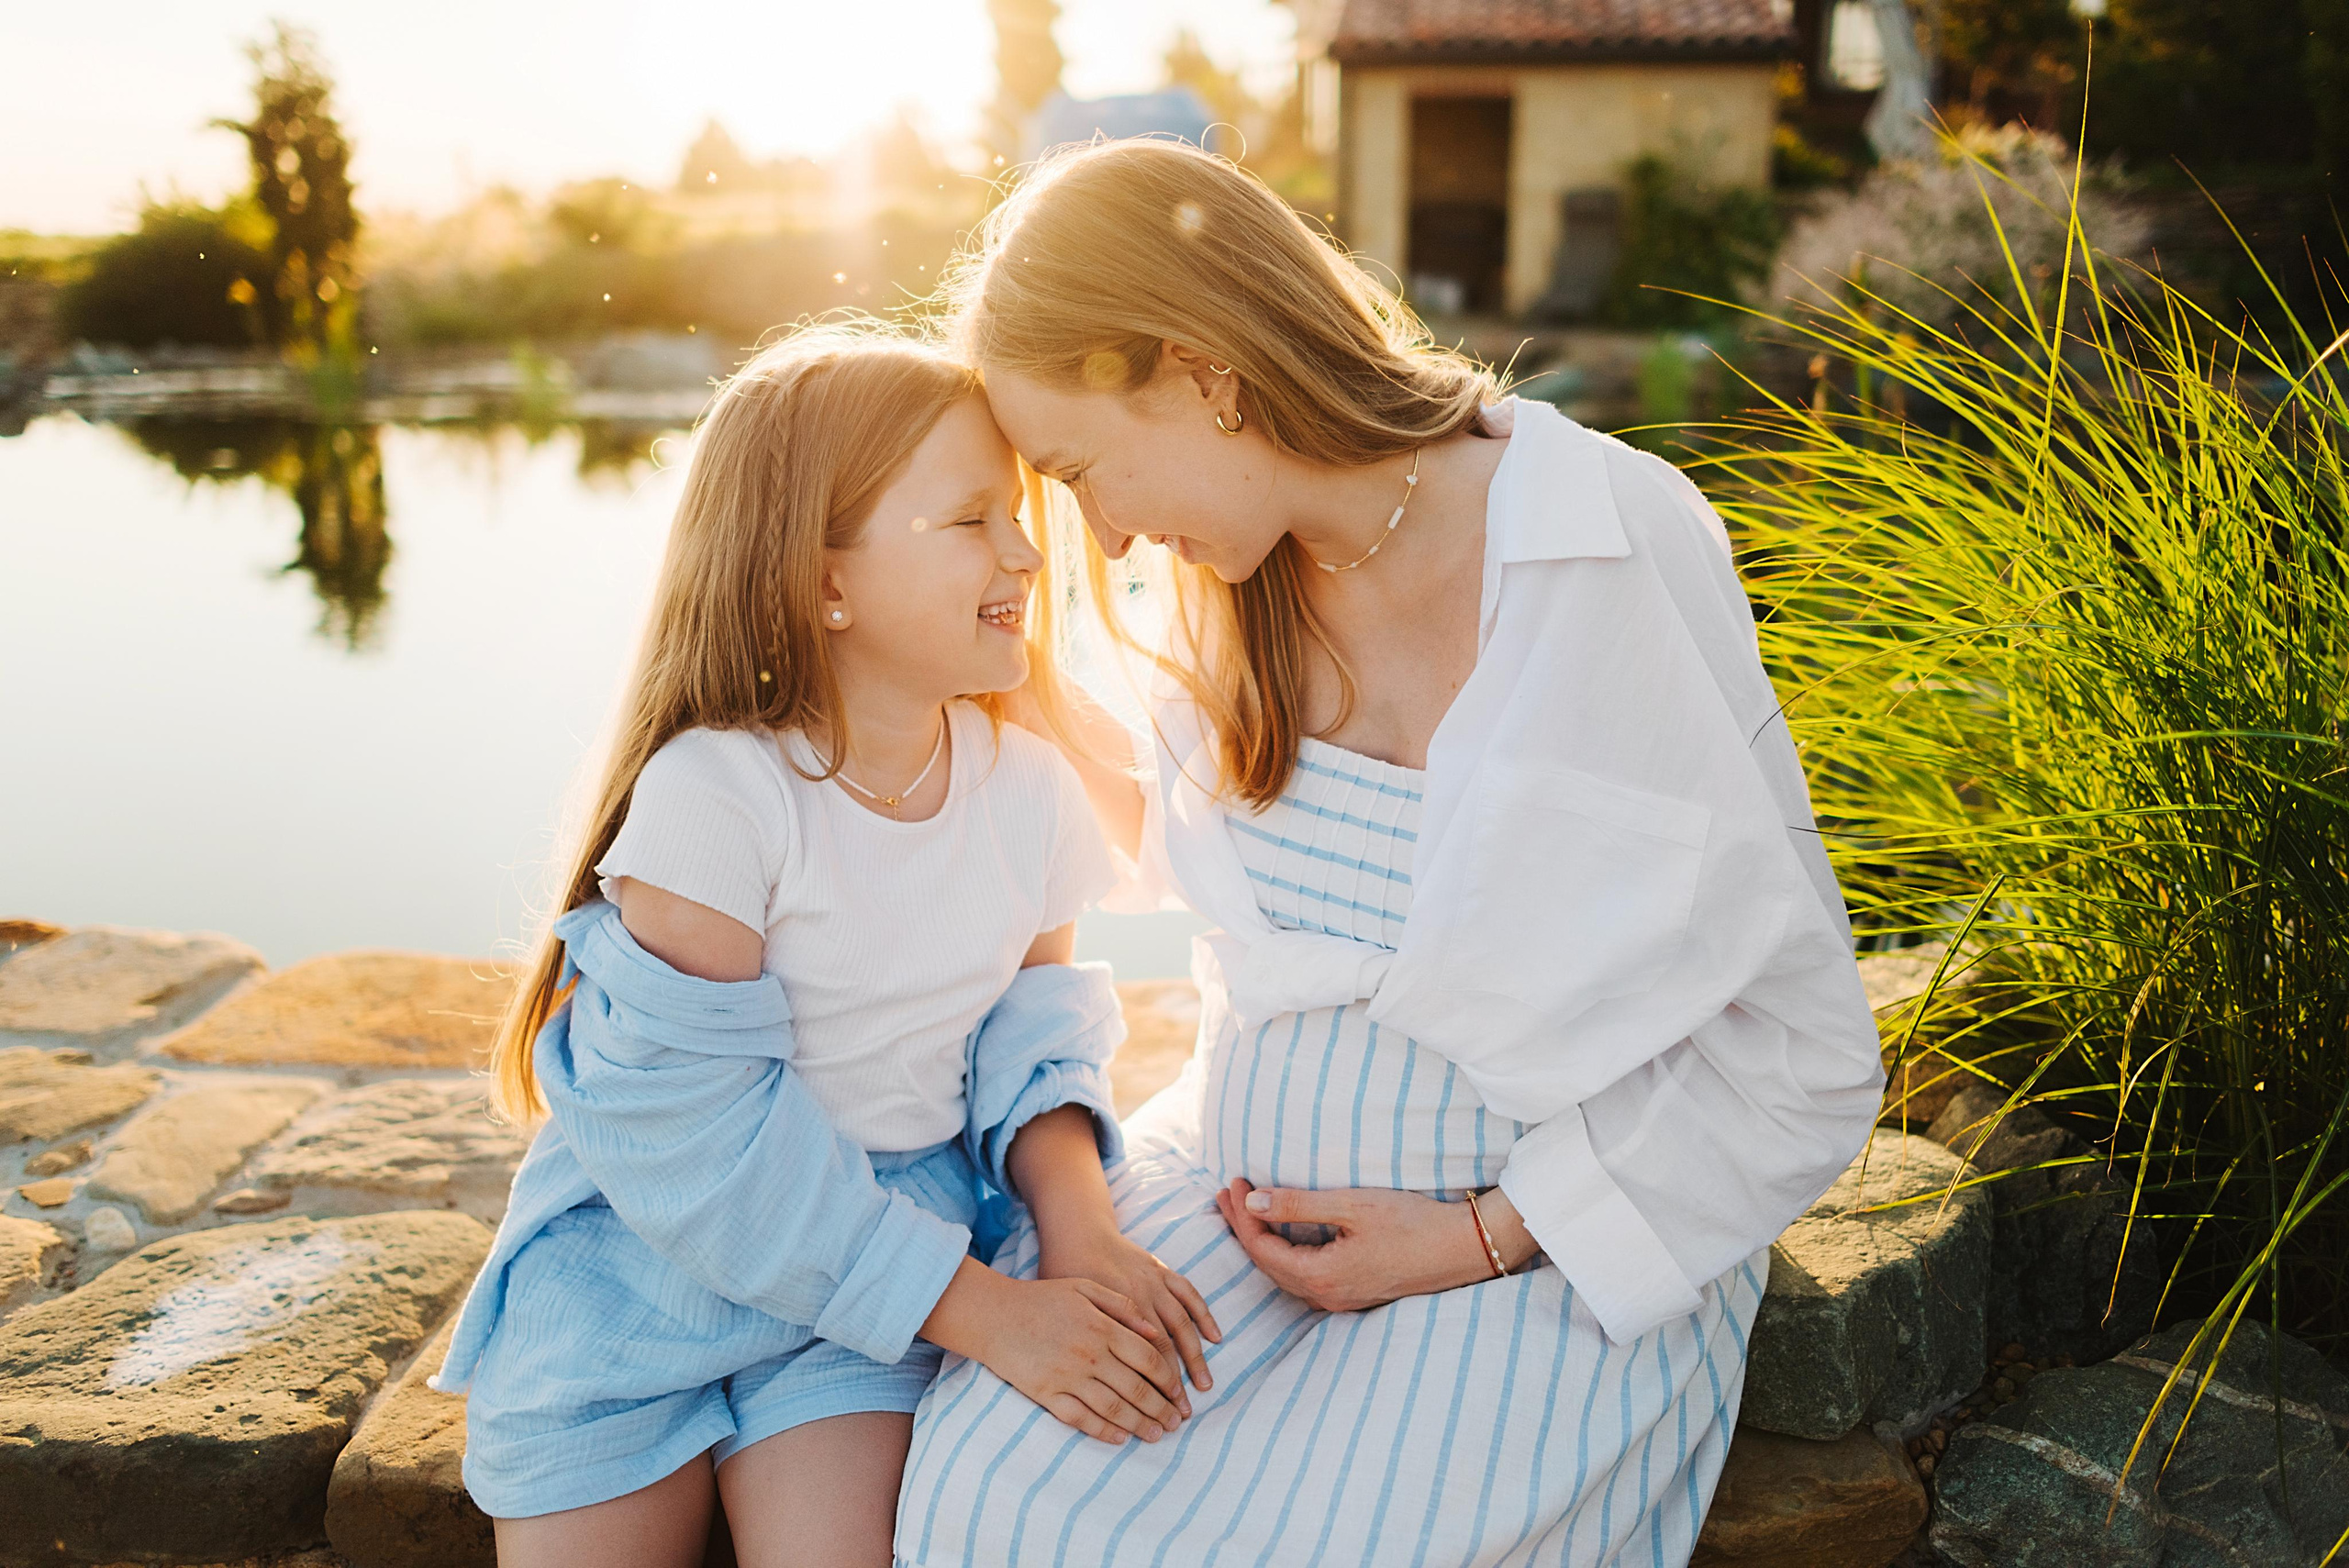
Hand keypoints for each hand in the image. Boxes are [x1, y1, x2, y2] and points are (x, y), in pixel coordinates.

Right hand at [921, 1258, 1187, 1444]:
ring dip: (1139, 1425)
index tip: (1178, 1392)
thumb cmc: (1042, 1298)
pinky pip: (1080, 1418)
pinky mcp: (1046, 1394)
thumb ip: (1122, 1306)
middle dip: (1161, 1408)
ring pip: (1113, 1408)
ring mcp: (1068, 1377)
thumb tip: (1154, 1331)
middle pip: (1137, 1389)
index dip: (1169, 1379)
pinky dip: (1103, 1431)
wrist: (993, 1314)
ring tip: (1156, 1435)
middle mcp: (1090, 1355)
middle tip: (1175, 1423)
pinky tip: (1120, 1438)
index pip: (1149, 1359)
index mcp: (1103, 1328)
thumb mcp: (1085, 1288)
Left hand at [1040, 1221, 1221, 1400]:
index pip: (1140, 1362)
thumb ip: (1084, 1339)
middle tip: (1182, 1414)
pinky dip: (1204, 1315)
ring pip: (1181, 1326)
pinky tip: (1215, 1337)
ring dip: (1195, 1358)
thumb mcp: (1067, 1307)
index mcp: (1115, 1314)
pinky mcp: (1161, 1270)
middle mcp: (1140, 1300)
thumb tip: (1090, 1377)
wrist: (1076, 1230)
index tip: (1158, 1417)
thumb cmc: (1063, 1272)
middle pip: (1164, 1351)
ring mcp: (1154, 1284)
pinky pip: (1188, 1293)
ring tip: (1204, 1386)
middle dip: (1175, 1385)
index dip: (1151, 1392)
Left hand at [1214, 1179, 1528, 1313]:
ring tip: (1245, 1209)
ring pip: (1284, 1273)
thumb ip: (1299, 1204)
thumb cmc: (1412, 1223)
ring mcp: (1341, 1299)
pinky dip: (1284, 1251)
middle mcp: (1326, 1296)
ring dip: (1261, 1240)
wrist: (1463, 1248)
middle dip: (1243, 1227)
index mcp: (1321, 1277)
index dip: (1241, 1216)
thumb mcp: (1352, 1205)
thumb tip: (1254, 1201)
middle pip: (1267, 1264)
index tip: (1232, 1183)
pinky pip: (1303, 1276)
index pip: (1262, 1249)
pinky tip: (1282, 1233)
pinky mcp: (1354, 1293)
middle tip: (1226, 1193)